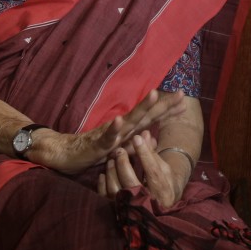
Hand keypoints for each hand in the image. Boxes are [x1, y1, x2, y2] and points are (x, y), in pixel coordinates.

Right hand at [38, 90, 187, 174]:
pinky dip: (113, 128)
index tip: (184, 103)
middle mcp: (122, 128)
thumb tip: (152, 139)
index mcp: (128, 131)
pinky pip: (107, 136)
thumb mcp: (120, 150)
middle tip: (182, 94)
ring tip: (154, 94)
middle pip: (146, 115)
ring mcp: (111, 134)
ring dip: (141, 107)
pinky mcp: (98, 143)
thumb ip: (136, 145)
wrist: (67, 155)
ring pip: (129, 120)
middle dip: (163, 104)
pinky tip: (119, 121)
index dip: (167, 110)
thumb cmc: (94, 151)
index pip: (151, 119)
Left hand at [97, 131, 190, 207]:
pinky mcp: (119, 211)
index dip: (144, 153)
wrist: (160, 209)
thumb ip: (153, 152)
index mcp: (162, 190)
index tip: (136, 138)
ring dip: (112, 172)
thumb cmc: (163, 184)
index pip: (152, 171)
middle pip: (131, 182)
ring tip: (111, 160)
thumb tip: (145, 133)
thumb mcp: (163, 169)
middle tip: (119, 150)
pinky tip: (103, 174)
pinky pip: (107, 198)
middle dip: (123, 164)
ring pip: (116, 191)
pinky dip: (103, 185)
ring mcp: (132, 207)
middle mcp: (147, 201)